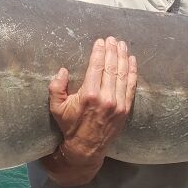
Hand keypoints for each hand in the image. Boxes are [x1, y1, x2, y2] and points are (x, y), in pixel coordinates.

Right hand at [49, 37, 136, 173]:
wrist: (85, 148)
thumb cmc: (70, 125)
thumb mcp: (56, 108)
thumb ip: (56, 88)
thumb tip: (63, 71)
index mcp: (89, 95)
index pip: (96, 67)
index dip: (99, 52)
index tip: (100, 41)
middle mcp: (106, 98)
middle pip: (111, 68)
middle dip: (112, 51)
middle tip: (112, 39)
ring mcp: (118, 104)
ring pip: (123, 75)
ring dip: (123, 57)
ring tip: (122, 45)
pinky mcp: (125, 109)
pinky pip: (131, 87)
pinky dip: (132, 72)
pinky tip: (132, 61)